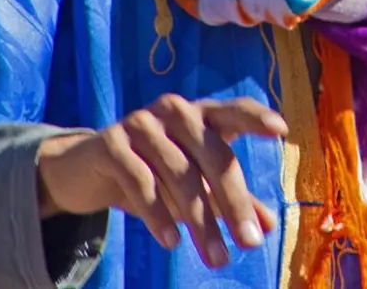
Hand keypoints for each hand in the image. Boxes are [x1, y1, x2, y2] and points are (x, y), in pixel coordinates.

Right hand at [36, 95, 287, 268]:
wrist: (85, 169)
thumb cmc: (153, 171)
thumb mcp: (193, 184)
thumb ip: (228, 199)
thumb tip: (267, 227)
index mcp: (200, 114)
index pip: (233, 109)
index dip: (255, 117)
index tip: (281, 131)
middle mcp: (174, 111)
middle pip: (212, 153)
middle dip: (234, 201)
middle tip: (250, 243)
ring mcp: (141, 123)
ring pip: (178, 173)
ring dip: (200, 220)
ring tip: (217, 257)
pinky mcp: (111, 143)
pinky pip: (139, 180)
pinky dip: (157, 213)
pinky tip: (171, 242)